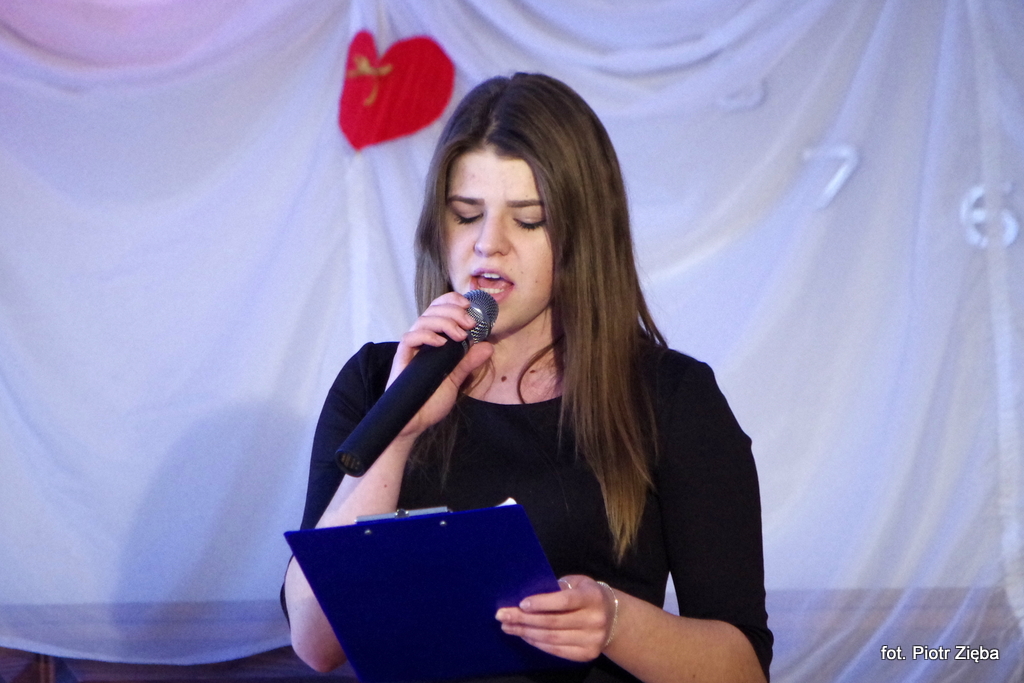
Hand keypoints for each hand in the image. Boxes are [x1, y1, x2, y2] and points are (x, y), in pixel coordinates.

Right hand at [388, 292, 492, 438]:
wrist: (414, 421)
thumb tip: (487, 346)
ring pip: (423, 320)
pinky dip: (426, 336)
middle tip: (470, 323)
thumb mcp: (456, 379)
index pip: (439, 310)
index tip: (469, 304)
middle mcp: (421, 340)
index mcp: (433, 340)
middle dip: (453, 311)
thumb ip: (469, 362)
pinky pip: (410, 338)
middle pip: (432, 310)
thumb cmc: (431, 399)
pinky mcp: (402, 358)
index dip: (452, 302)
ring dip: (444, 322)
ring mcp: (411, 348)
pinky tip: (440, 343)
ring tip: (459, 335)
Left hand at [495, 575, 616, 661]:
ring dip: (526, 633)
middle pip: (553, 622)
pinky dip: (538, 643)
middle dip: (524, 619)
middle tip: (502, 615)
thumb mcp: (578, 583)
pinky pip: (557, 650)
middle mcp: (595, 620)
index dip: (542, 603)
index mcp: (592, 597)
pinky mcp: (587, 655)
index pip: (564, 601)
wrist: (614, 618)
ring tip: (508, 627)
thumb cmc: (588, 594)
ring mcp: (592, 640)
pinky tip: (525, 636)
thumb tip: (528, 597)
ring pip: (552, 638)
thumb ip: (558, 588)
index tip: (521, 603)